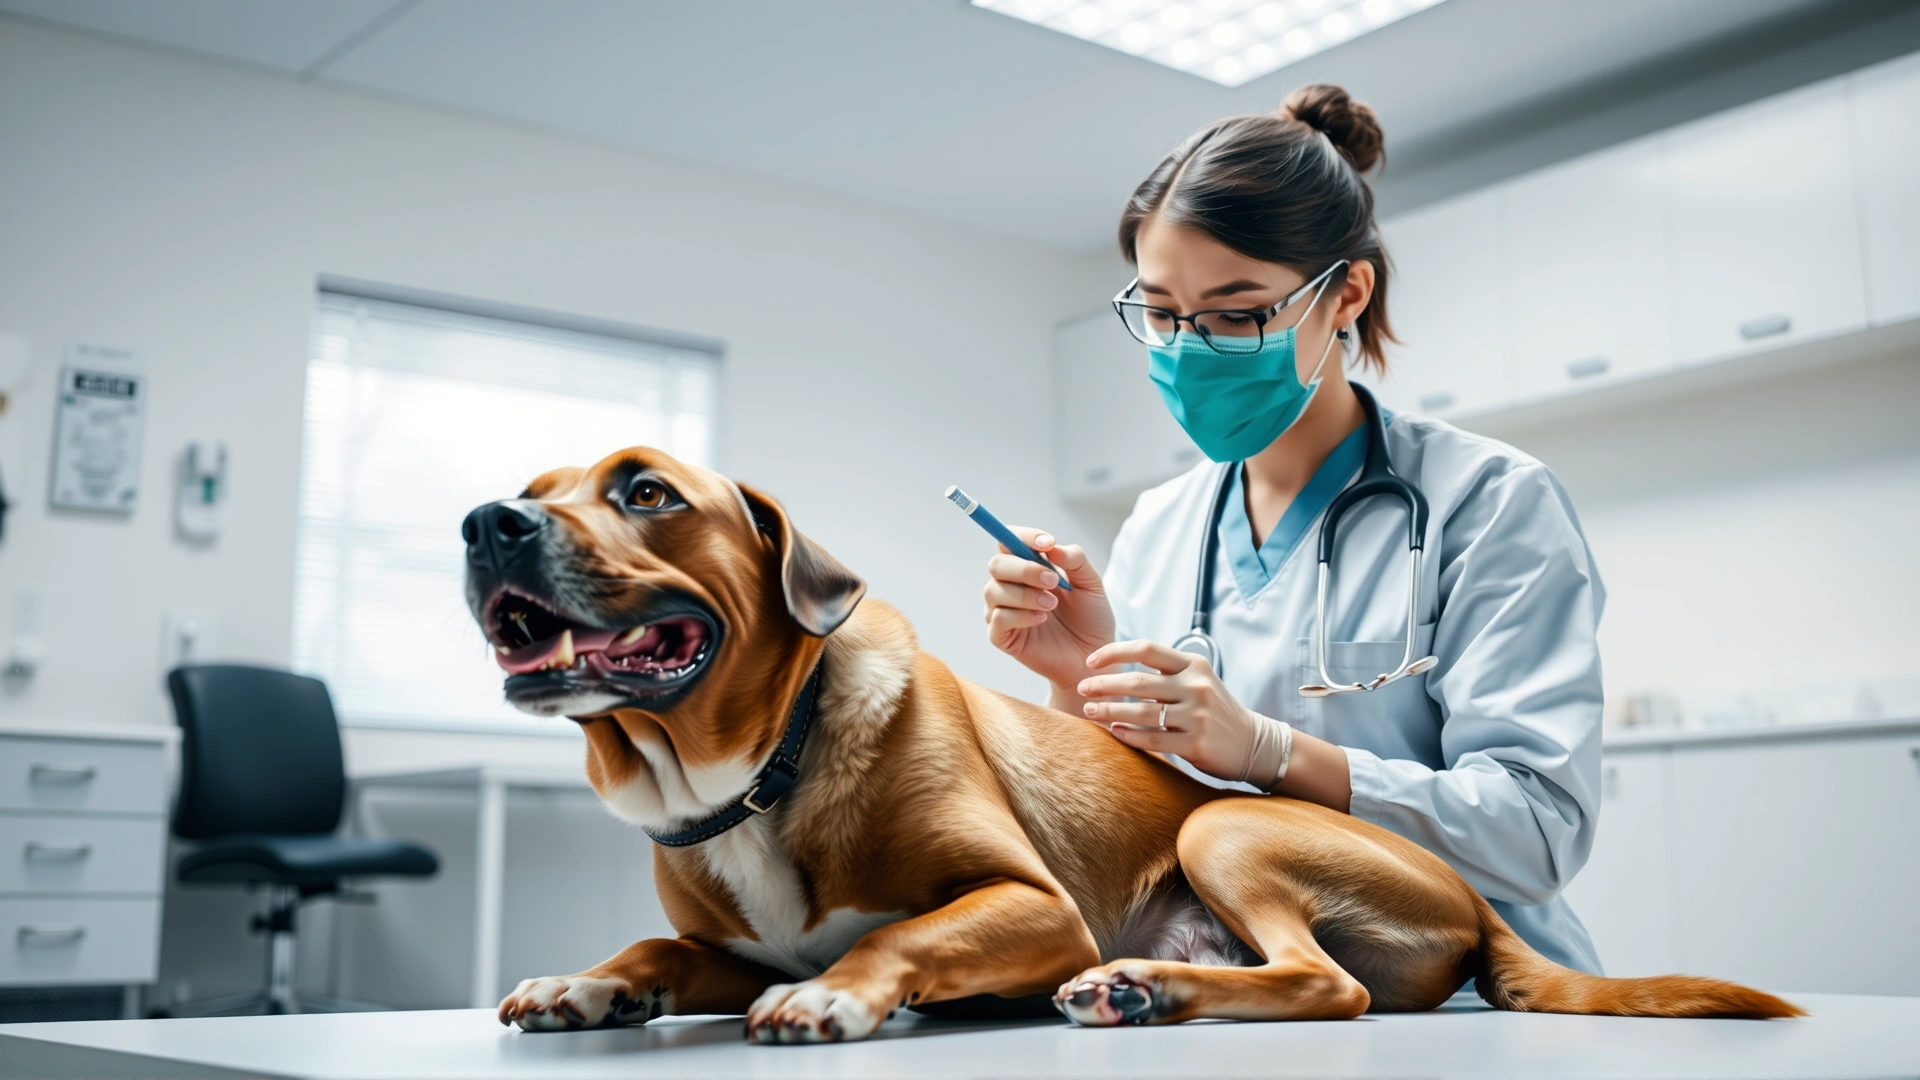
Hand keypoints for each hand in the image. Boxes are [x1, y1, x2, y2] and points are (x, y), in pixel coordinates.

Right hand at [983, 527, 1113, 691]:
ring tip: (1052, 605)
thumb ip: (1075, 560)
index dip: (1023, 536)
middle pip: (997, 564)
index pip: (1009, 540)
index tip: (1047, 543)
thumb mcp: (1091, 584)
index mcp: (1028, 567)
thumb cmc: (1090, 619)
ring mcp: (1002, 610)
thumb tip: (1052, 546)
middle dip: (1025, 568)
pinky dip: (1020, 615)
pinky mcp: (1001, 636)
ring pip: (994, 590)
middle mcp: (1010, 585)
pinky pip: (998, 618)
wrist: (1093, 657)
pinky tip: (1041, 619)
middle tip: (1053, 581)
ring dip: (1025, 594)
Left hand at [1077, 639, 1272, 786]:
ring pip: (1141, 712)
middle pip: (1137, 681)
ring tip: (1089, 711)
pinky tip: (1114, 732)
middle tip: (1081, 688)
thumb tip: (1117, 666)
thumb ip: (1166, 671)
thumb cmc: (1215, 709)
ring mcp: (1197, 716)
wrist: (1253, 743)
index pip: (1146, 649)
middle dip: (1103, 684)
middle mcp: (1195, 686)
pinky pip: (1153, 739)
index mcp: (1193, 664)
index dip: (1114, 652)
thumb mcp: (1198, 679)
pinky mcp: (1196, 744)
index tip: (1090, 661)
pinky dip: (1129, 735)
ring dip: (1109, 710)